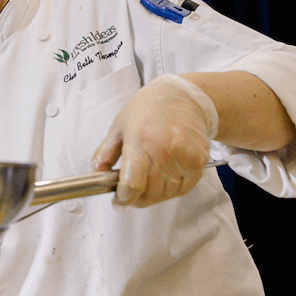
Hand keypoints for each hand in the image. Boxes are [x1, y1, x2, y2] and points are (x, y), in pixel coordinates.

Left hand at [91, 74, 217, 206]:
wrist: (185, 97)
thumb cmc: (150, 108)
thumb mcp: (120, 125)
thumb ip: (105, 151)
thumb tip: (97, 171)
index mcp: (140, 139)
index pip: (132, 184)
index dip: (124, 197)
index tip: (119, 198)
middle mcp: (164, 150)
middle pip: (149, 193)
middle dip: (137, 197)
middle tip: (131, 190)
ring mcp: (184, 157)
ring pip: (165, 194)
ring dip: (154, 194)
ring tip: (148, 179)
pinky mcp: (198, 161)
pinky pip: (183, 188)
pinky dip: (171, 189)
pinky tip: (164, 175)